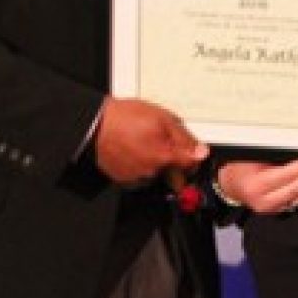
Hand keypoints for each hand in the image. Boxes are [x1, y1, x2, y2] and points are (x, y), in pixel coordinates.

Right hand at [94, 97, 208, 184]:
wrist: (96, 124)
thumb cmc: (127, 118)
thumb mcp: (163, 119)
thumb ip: (185, 138)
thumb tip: (201, 152)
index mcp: (164, 158)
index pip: (191, 167)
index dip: (193, 156)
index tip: (191, 150)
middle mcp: (151, 173)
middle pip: (175, 173)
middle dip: (174, 160)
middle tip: (162, 141)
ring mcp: (136, 178)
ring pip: (157, 174)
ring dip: (157, 163)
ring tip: (144, 142)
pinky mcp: (123, 180)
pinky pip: (140, 176)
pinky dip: (141, 166)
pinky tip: (134, 150)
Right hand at [217, 155, 297, 214]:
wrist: (229, 185)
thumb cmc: (239, 166)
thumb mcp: (251, 156)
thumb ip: (272, 156)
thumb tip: (297, 148)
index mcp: (256, 186)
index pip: (285, 175)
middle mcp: (263, 202)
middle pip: (295, 189)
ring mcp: (270, 209)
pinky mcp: (276, 211)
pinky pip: (296, 202)